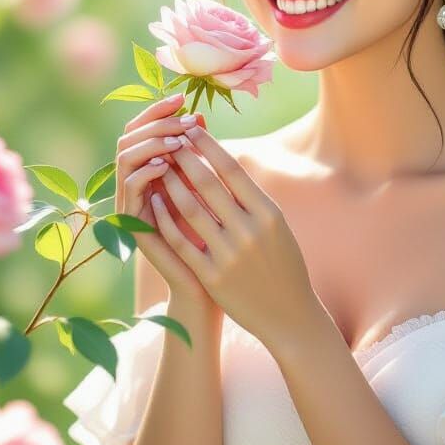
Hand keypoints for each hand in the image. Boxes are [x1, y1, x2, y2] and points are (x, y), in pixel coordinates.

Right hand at [115, 94, 219, 307]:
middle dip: (156, 122)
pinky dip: (145, 172)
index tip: (182, 98)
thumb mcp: (208, 190)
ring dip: (151, 143)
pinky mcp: (133, 224)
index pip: (143, 129)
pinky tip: (167, 164)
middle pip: (128, 137)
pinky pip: (130, 190)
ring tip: (178, 139)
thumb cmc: (214, 237)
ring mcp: (131, 204)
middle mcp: (136, 186)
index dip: (158, 111)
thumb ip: (198, 156)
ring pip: (124, 158)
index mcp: (151, 173)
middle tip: (184, 119)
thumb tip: (200, 117)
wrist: (210, 285)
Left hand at [146, 121, 319, 351]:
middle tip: (167, 140)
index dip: (208, 146)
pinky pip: (182, 241)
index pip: (232, 170)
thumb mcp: (278, 228)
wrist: (290, 316)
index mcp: (269, 213)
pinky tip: (154, 203)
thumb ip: (253, 200)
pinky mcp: (212, 276)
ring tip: (158, 168)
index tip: (191, 128)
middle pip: (208, 184)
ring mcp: (230, 254)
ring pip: (190, 209)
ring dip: (170, 184)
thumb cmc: (284, 266)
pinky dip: (166, 219)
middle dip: (184, 158)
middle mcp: (250, 230)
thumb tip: (225, 165)